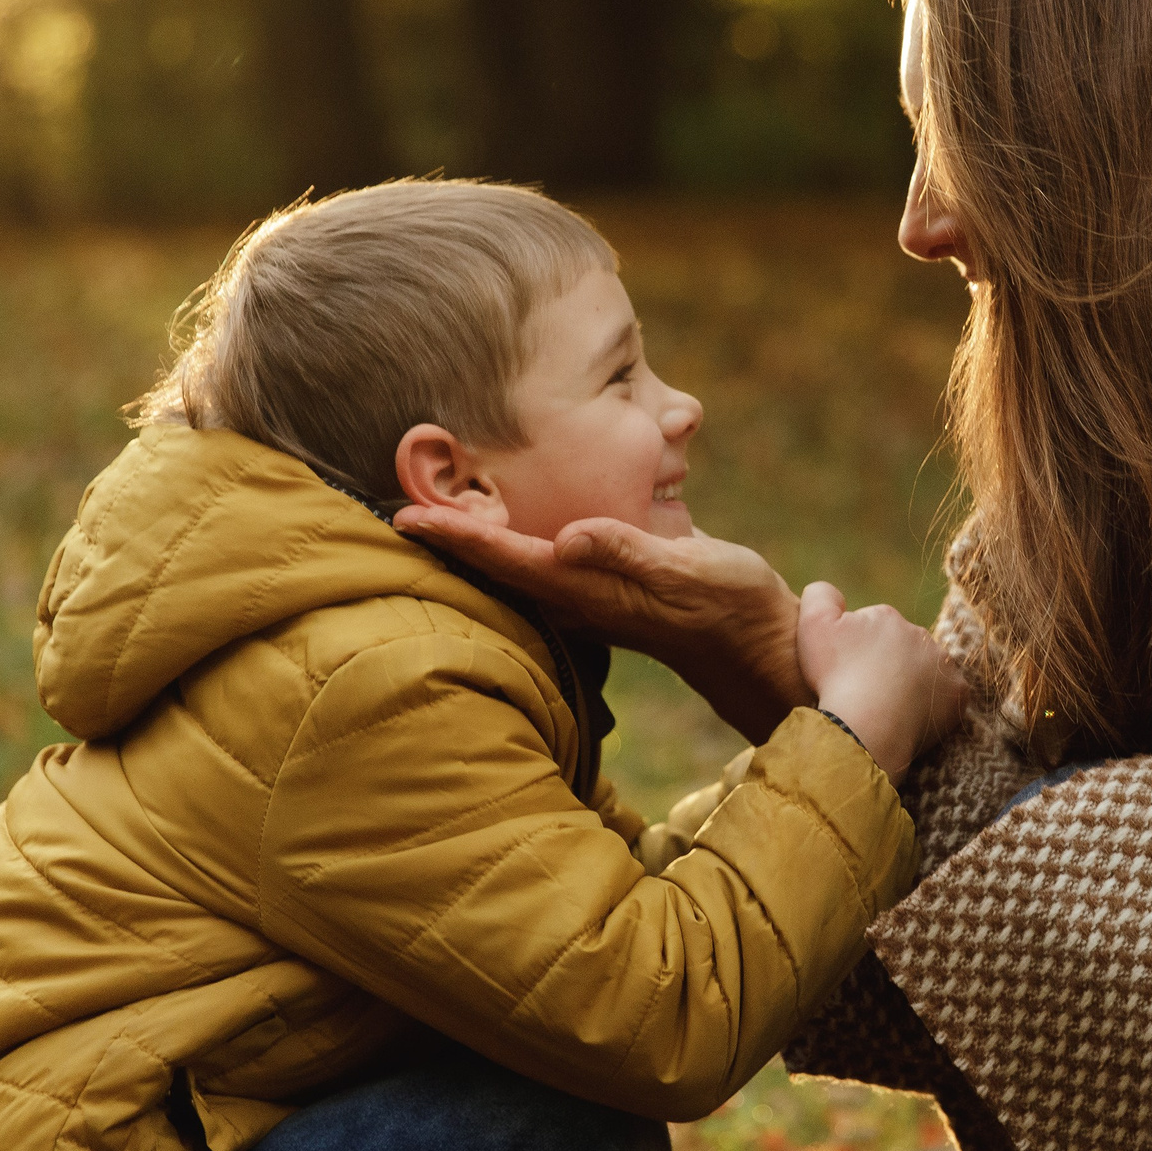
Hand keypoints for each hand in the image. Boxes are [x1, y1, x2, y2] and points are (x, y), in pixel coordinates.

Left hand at [394, 504, 807, 743]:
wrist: (757, 641)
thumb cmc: (727, 603)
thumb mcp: (686, 568)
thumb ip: (627, 550)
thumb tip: (565, 538)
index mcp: (587, 588)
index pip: (504, 558)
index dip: (455, 537)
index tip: (404, 516)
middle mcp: (577, 594)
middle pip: (494, 566)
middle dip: (446, 541)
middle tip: (393, 509)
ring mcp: (590, 593)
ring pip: (515, 564)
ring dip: (474, 541)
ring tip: (431, 514)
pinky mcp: (609, 584)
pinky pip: (544, 559)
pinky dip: (514, 540)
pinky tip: (507, 523)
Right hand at [796, 581, 968, 780]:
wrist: (865, 725)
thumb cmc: (836, 677)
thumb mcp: (813, 624)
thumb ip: (821, 595)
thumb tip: (832, 591)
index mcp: (887, 618)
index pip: (874, 630)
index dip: (858, 651)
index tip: (847, 672)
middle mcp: (919, 634)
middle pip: (903, 649)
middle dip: (888, 665)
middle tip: (867, 692)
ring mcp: (943, 664)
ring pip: (928, 671)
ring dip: (913, 684)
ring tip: (889, 708)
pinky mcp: (958, 693)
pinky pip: (949, 697)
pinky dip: (935, 706)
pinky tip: (913, 717)